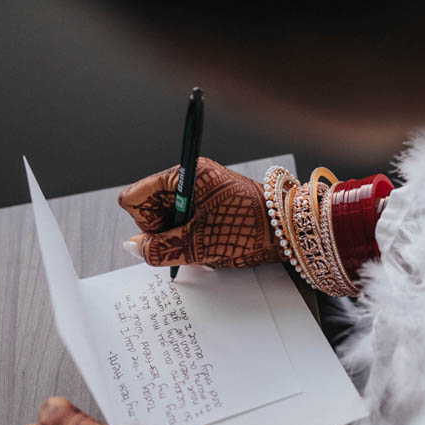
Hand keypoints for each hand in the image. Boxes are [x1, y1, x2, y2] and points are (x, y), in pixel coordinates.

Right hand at [118, 157, 281, 267]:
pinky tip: (210, 246)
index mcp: (184, 176)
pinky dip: (192, 236)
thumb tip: (133, 247)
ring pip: (169, 217)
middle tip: (188, 244)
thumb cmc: (251, 229)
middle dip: (164, 232)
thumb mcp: (199, 244)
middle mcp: (191, 178)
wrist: (291, 232)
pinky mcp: (213, 202)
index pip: (135, 196)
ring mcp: (202, 190)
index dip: (145, 223)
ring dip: (179, 237)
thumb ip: (160, 247)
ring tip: (204, 247)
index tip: (167, 236)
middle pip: (150, 208)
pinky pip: (187, 220)